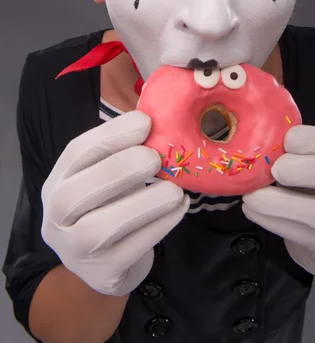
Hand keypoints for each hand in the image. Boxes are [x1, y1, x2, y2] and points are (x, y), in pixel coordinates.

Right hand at [41, 110, 189, 295]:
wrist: (103, 267)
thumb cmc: (109, 207)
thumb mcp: (107, 177)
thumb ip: (124, 152)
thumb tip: (159, 119)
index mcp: (58, 181)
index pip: (77, 153)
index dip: (112, 135)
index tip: (146, 122)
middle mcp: (56, 217)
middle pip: (78, 192)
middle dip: (121, 169)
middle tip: (155, 158)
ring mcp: (75, 250)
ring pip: (102, 227)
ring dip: (145, 203)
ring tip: (175, 190)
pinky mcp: (103, 273)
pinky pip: (132, 249)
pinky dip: (160, 225)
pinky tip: (179, 208)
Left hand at [242, 125, 314, 276]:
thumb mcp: (314, 163)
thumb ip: (297, 151)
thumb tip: (259, 138)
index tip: (288, 140)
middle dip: (312, 170)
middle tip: (276, 169)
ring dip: (283, 204)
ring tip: (252, 196)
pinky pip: (305, 238)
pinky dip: (273, 222)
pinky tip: (252, 210)